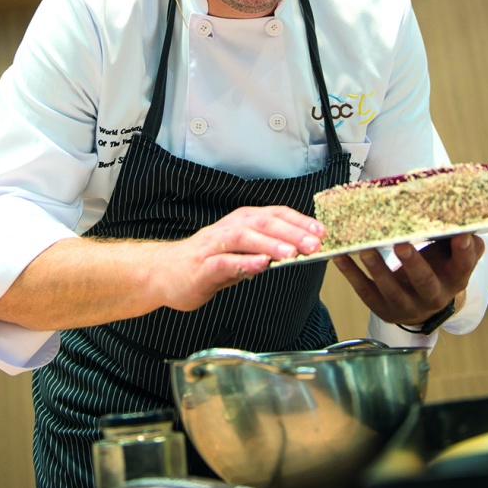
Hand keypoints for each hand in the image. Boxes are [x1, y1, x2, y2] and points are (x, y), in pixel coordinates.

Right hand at [156, 206, 325, 311]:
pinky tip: (260, 266)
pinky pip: (225, 262)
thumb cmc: (207, 261)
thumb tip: (298, 249)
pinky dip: (243, 262)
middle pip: (265, 223)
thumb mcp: (243, 252)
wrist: (166, 273)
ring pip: (245, 237)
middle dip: (292, 232)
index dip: (300, 222)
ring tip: (291, 253)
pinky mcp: (203, 266)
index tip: (322, 231)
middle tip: (315, 243)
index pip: (276, 215)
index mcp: (243, 222)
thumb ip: (267, 249)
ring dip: (270, 244)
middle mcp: (231, 227)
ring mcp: (215, 246)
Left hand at [331, 233, 484, 328]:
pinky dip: (352, 275)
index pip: (464, 265)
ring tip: (365, 250)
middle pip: (425, 282)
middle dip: (413, 263)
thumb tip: (456, 205)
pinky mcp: (384, 309)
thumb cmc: (437, 268)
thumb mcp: (450, 253)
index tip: (461, 235)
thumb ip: (454, 233)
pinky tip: (341, 257)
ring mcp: (408, 305)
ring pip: (393, 290)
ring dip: (378, 269)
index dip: (464, 251)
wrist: (424, 305)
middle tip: (401, 244)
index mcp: (455, 278)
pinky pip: (366, 292)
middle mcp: (434, 296)